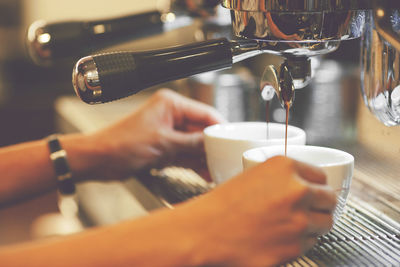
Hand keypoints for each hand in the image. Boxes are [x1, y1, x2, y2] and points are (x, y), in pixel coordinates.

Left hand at [90, 89, 225, 179]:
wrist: (99, 159)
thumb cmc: (121, 143)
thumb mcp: (162, 143)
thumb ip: (190, 143)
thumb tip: (212, 142)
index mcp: (170, 104)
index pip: (204, 112)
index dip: (219, 126)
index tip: (232, 138)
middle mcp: (171, 116)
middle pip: (201, 130)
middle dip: (213, 145)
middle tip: (227, 156)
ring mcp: (168, 132)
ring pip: (194, 144)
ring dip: (205, 157)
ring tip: (219, 167)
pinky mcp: (164, 147)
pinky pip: (185, 154)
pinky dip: (194, 163)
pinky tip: (205, 172)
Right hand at [181, 156, 335, 266]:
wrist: (204, 232)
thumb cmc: (221, 205)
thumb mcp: (253, 176)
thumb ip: (283, 177)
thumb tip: (305, 185)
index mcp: (285, 167)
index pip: (321, 176)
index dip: (316, 185)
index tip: (313, 191)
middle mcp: (297, 191)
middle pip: (329, 199)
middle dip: (320, 205)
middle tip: (306, 209)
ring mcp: (298, 221)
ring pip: (325, 223)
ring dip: (313, 224)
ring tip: (290, 225)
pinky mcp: (295, 248)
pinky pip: (310, 244)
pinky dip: (300, 242)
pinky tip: (280, 238)